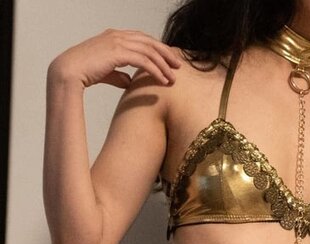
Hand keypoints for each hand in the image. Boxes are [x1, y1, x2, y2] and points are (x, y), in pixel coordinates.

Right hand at [47, 28, 181, 90]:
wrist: (69, 70)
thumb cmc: (84, 72)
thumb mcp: (106, 71)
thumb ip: (118, 74)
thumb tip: (129, 80)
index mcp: (115, 36)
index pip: (142, 39)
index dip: (157, 49)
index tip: (168, 60)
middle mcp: (118, 35)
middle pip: (150, 42)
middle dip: (166, 54)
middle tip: (178, 66)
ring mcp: (118, 42)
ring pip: (149, 51)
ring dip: (164, 65)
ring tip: (172, 78)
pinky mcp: (118, 53)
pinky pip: (144, 61)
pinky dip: (156, 71)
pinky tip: (162, 80)